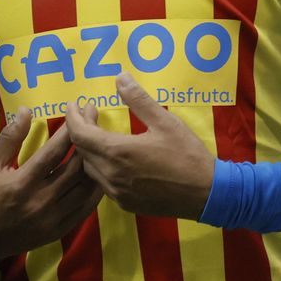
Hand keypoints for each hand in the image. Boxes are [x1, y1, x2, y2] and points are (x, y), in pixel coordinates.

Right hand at [0, 113, 103, 259]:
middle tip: (96, 123)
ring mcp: (52, 219)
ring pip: (84, 189)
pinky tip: (98, 176)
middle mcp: (42, 201)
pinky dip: (94, 191)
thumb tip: (27, 110)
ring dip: (95, 166)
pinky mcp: (58, 231)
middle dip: (87, 142)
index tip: (80, 113)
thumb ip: (9, 138)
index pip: (54, 152)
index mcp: (22, 182)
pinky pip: (84, 209)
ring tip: (101, 146)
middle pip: (75, 169)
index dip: (70, 131)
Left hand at [65, 74, 214, 218]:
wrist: (207, 194)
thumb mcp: (165, 121)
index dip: (72, 117)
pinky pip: (103, 183)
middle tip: (91, 112)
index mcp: (118, 152)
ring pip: (90, 169)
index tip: (75, 104)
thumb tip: (120, 77)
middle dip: (81, 129)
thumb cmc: (187, 154)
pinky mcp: (125, 204)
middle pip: (81, 150)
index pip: (79, 134)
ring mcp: (117, 193)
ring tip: (100, 133)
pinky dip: (101, 166)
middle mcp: (111, 175)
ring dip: (89, 149)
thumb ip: (138, 99)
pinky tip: (114, 157)